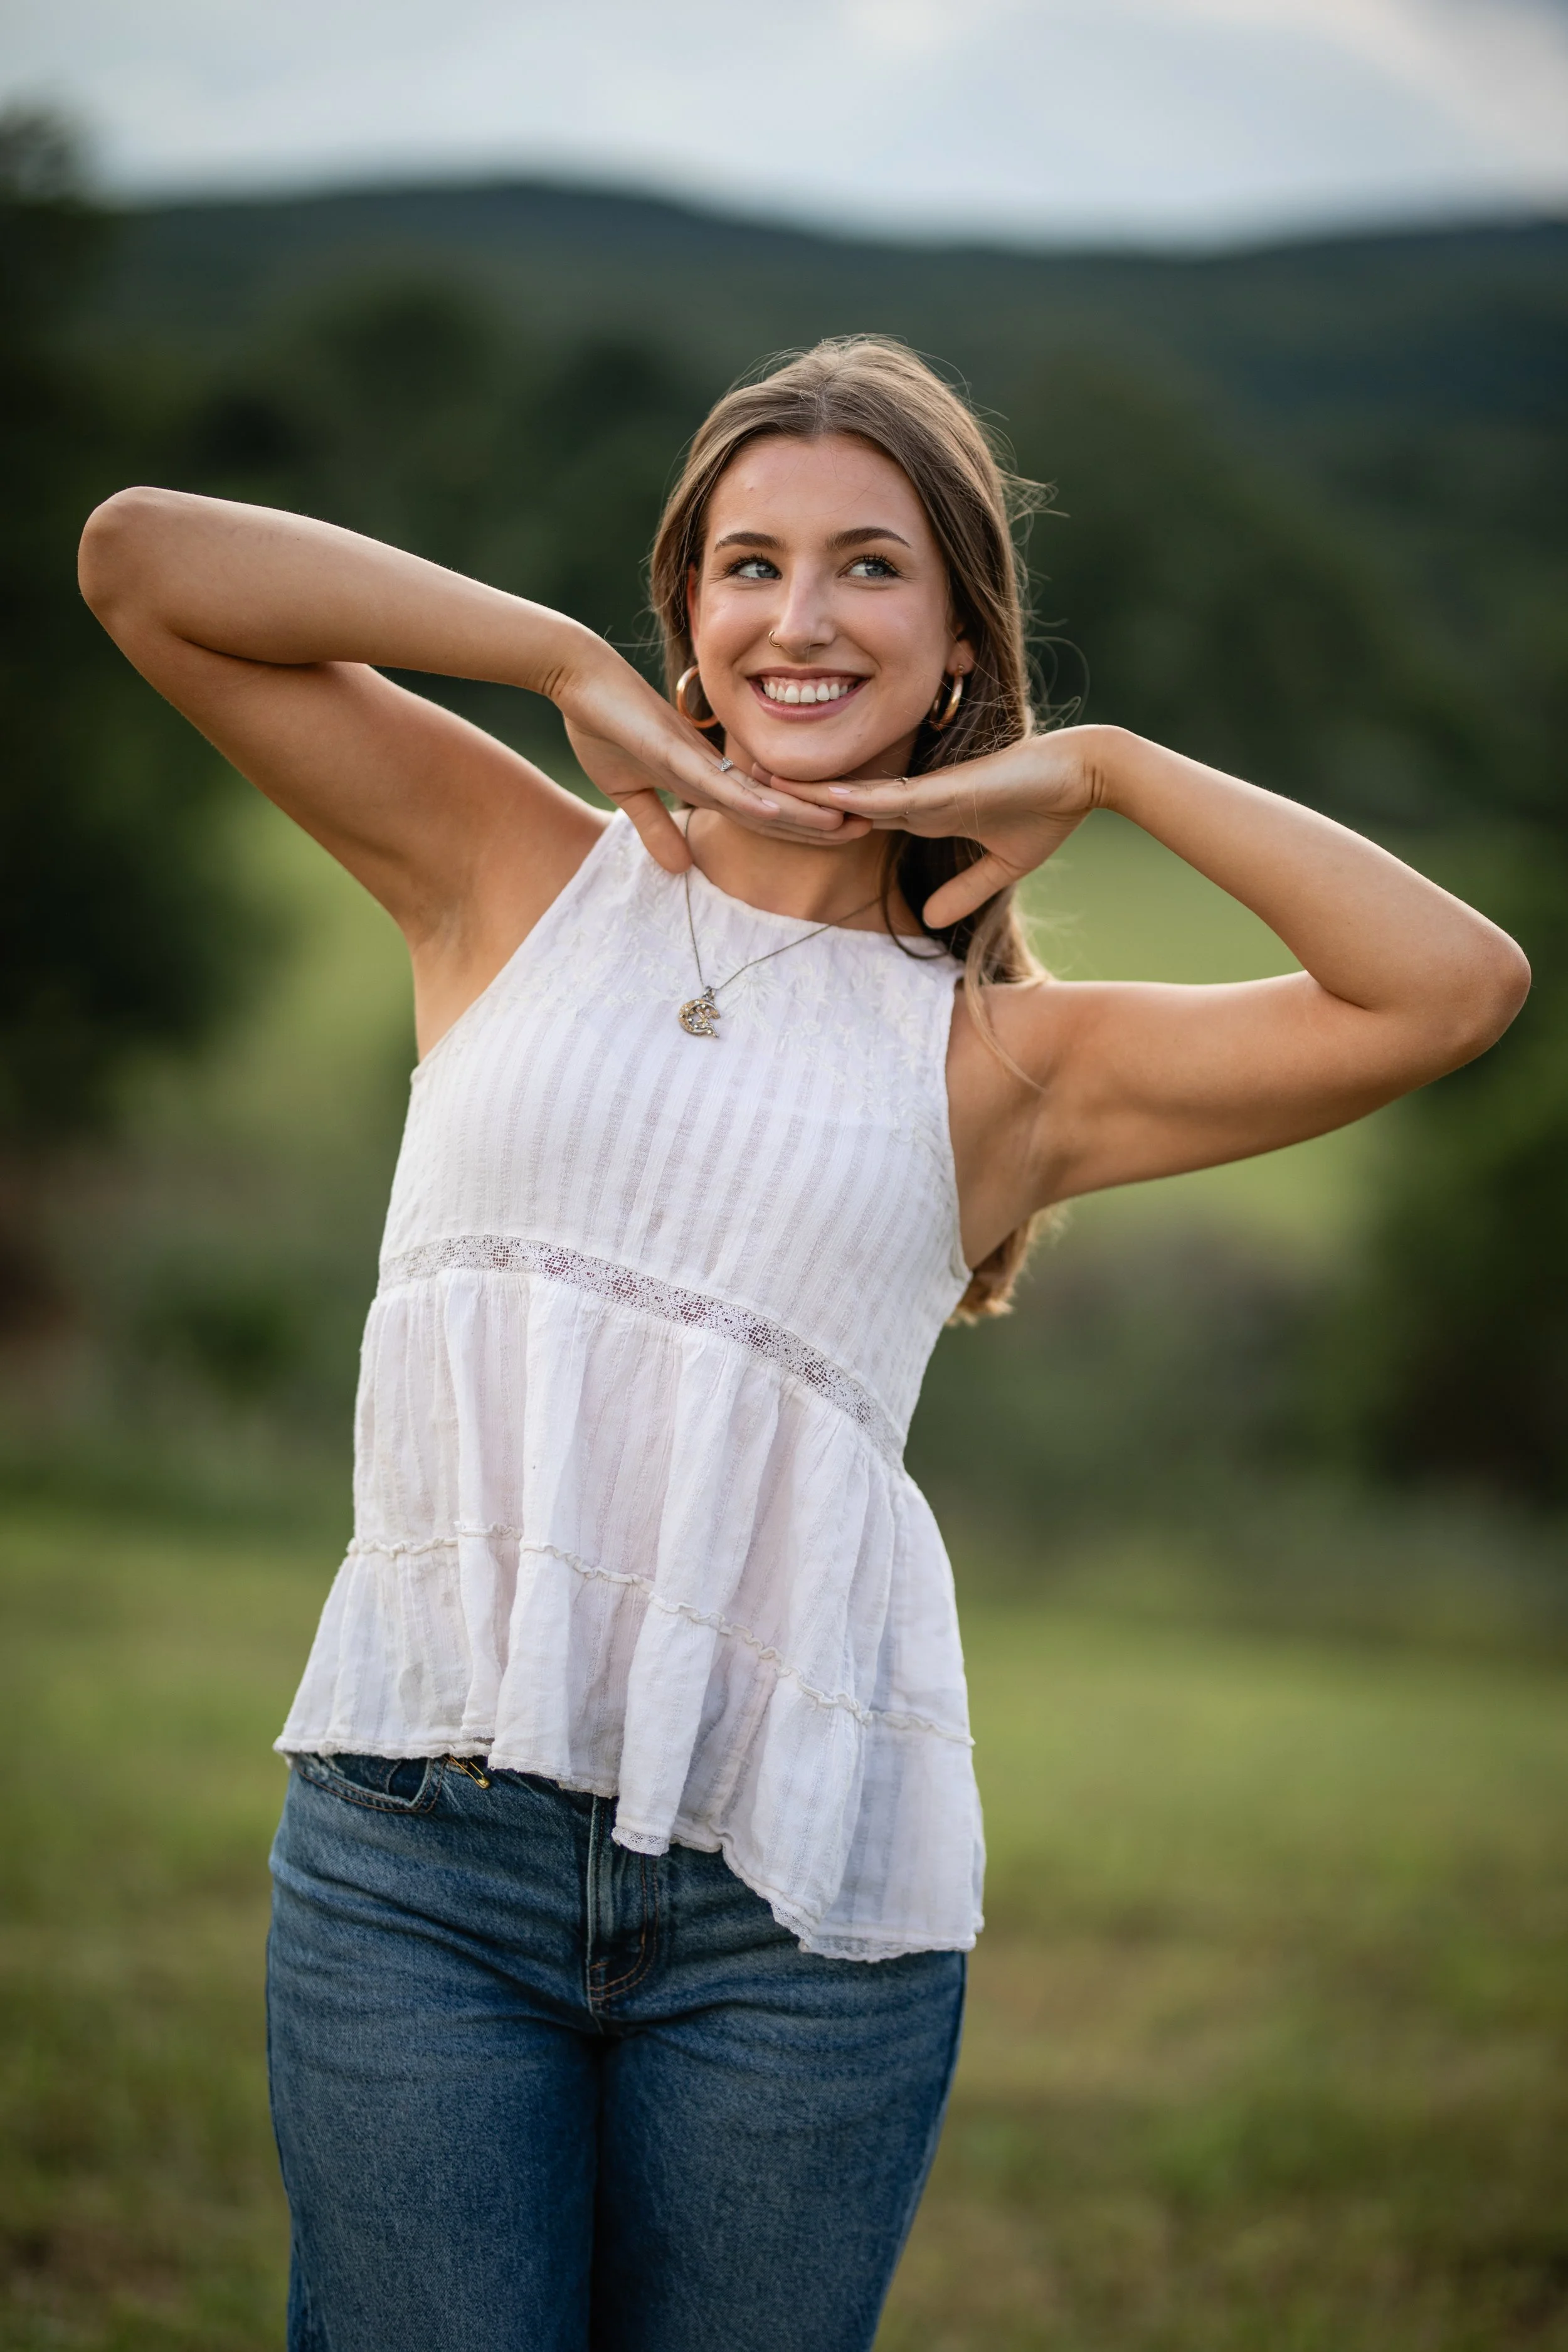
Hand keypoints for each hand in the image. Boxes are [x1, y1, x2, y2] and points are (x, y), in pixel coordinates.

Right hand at [554, 641, 861, 871]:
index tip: (841, 836)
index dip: (801, 826)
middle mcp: (711, 766)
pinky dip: (746, 798)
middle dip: (819, 820)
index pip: (764, 809)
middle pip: (774, 802)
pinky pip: (716, 779)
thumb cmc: (602, 724)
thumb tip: (678, 868)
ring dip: (799, 812)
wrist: (575, 677)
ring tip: (845, 825)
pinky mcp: (671, 749)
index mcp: (706, 776)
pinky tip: (777, 812)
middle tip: (870, 828)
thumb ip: (656, 827)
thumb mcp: (629, 791)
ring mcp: (694, 757)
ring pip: (757, 793)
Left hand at [778, 727, 1106, 926]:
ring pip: (853, 795)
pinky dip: (856, 798)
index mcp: (922, 813)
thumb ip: (963, 892)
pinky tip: (821, 798)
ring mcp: (926, 792)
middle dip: (795, 800)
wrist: (1084, 776)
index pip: (856, 817)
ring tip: (759, 785)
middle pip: (841, 802)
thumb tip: (928, 923)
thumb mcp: (1000, 867)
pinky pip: (891, 797)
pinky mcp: (945, 790)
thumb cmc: (1046, 811)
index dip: (817, 818)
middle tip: (743, 791)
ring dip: (809, 794)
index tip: (776, 817)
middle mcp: (914, 799)